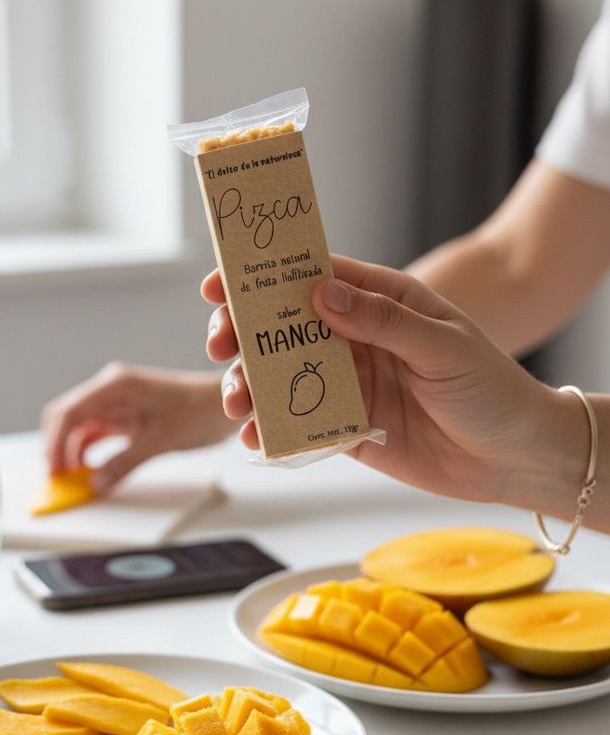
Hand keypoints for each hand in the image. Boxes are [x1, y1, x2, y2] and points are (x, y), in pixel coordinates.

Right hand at [41, 363, 228, 490]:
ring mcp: (115, 402)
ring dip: (70, 450)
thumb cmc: (198, 412)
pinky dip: (87, 451)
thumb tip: (96, 484)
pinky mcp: (124, 415)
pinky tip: (89, 471)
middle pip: (66, 416)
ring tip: (71, 479)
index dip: (56, 442)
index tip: (54, 470)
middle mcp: (110, 390)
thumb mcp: (160, 441)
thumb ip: (124, 463)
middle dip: (56, 446)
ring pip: (78, 426)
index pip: (70, 412)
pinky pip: (96, 433)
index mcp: (116, 385)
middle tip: (57, 478)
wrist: (223, 406)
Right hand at [202, 255, 587, 515]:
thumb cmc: (493, 389)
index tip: (219, 284)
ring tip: (237, 401)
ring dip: (251, 384)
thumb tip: (322, 293)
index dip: (262, 276)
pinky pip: (300, 424)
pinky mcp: (349, 428)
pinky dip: (273, 429)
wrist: (516, 458)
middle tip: (219, 346)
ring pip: (284, 376)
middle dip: (243, 333)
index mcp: (381, 302)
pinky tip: (256, 435)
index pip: (313, 277)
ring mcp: (350, 384)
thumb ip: (383, 321)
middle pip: (284, 326)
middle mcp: (358, 338)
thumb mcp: (444, 346)